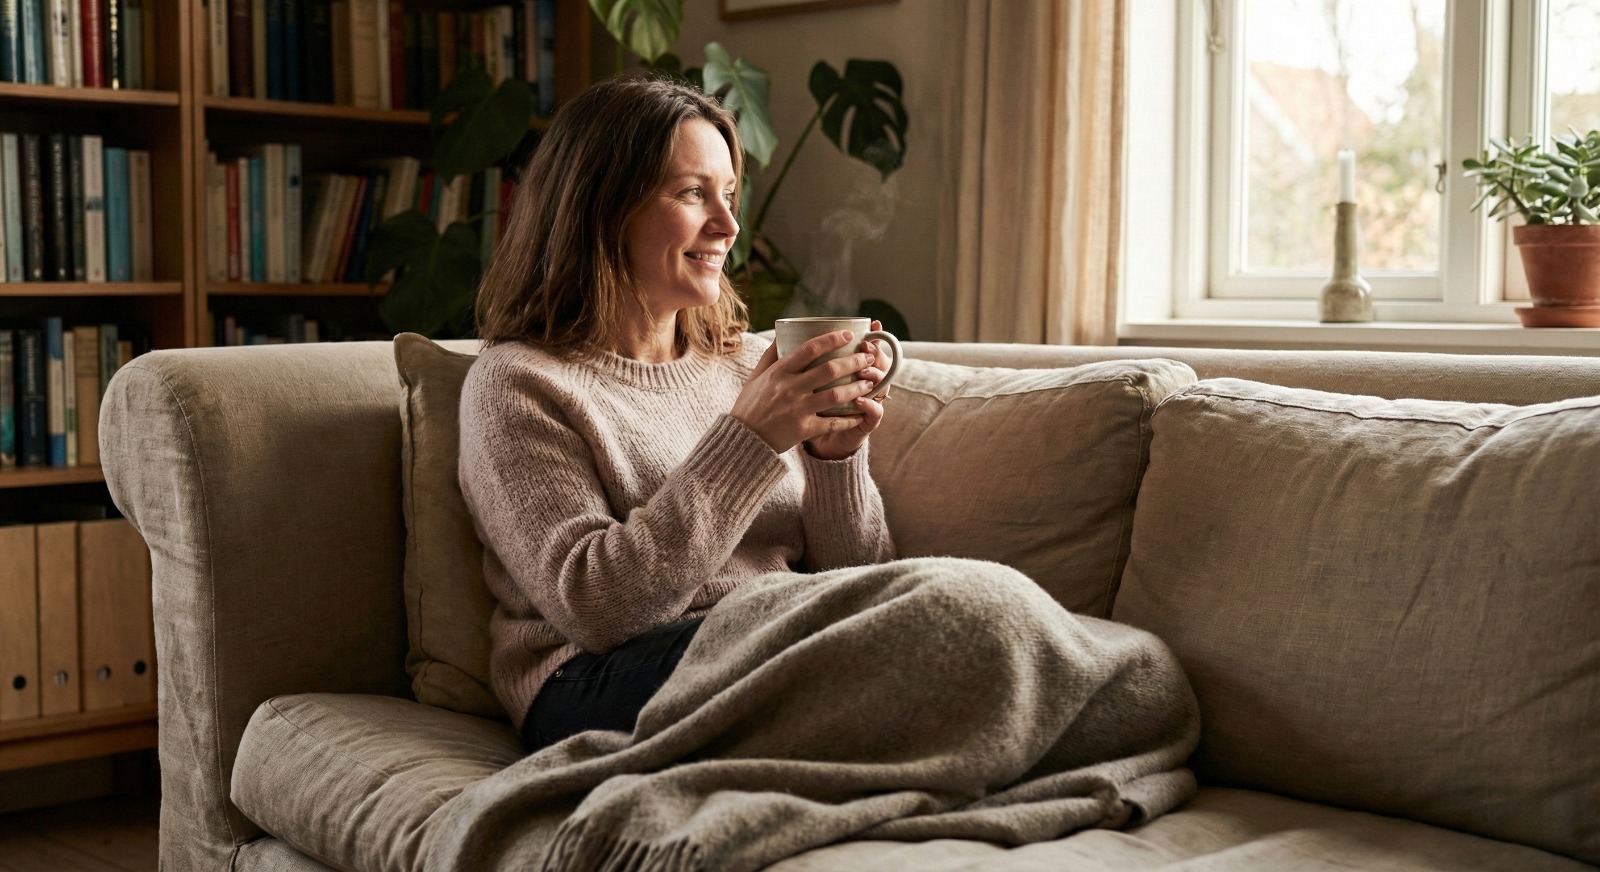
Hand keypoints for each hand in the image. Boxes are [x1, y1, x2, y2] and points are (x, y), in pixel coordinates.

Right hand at [731, 329, 884, 455]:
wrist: (743, 438)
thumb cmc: (750, 404)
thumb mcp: (756, 375)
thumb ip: (771, 354)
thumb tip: (783, 332)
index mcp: (779, 372)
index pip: (809, 349)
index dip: (832, 339)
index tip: (849, 334)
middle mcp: (790, 388)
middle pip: (829, 370)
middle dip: (854, 361)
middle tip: (868, 356)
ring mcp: (798, 410)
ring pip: (836, 395)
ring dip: (857, 387)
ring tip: (870, 382)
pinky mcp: (804, 430)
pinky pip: (833, 422)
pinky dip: (850, 418)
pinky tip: (862, 412)